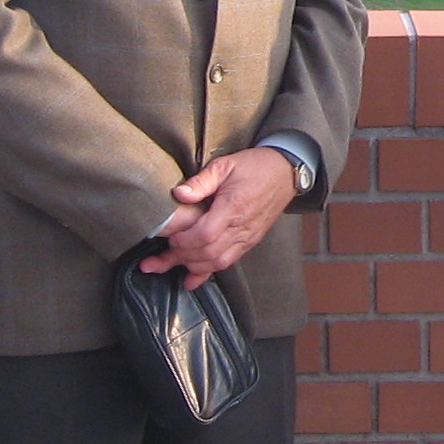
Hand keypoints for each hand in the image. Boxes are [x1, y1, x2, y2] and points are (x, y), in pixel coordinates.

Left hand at [145, 147, 294, 287]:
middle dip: (181, 257)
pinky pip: (228, 262)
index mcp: (234, 206)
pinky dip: (208, 272)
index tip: (169, 237)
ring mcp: (248, 237)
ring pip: (218, 262)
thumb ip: (201, 181)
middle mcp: (242, 226)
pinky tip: (192, 279)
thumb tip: (179, 194)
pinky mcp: (250, 242)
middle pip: (208, 252)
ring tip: (169, 264)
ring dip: (192, 266)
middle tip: (159, 256)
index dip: (184, 241)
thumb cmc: (255, 166)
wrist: (285, 173)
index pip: (206, 234)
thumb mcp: (225, 165)